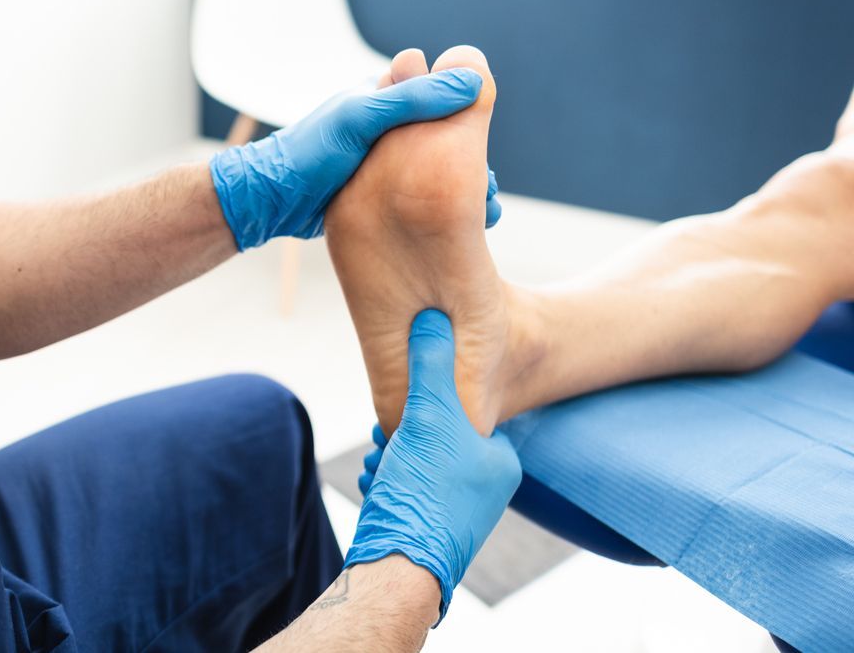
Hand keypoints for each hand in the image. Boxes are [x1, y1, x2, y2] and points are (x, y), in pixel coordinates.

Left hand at [209, 70, 501, 250]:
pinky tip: (463, 231)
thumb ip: (411, 99)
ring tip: (485, 215)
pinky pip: (423, 199)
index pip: (441, 97)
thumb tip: (471, 82)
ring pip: (439, 173)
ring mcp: (387, 163)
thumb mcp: (359, 119)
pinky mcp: (383, 195)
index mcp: (385, 98)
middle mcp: (389, 128)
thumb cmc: (310, 153)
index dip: (466, 114)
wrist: (270, 201)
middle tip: (489, 192)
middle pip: (447, 140)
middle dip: (472, 163)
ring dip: (465, 192)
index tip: (483, 137)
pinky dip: (444, 212)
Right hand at [346, 310, 521, 623]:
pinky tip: (379, 484)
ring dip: (392, 456)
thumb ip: (432, 362)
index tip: (405, 409)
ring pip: (418, 460)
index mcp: (501, 462)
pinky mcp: (433, 527)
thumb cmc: (424, 488)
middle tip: (387, 439)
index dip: (428, 403)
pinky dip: (389, 480)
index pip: (465, 408)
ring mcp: (461, 511)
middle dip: (404, 433)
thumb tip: (433, 316)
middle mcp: (488, 489)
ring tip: (382, 465)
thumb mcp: (430, 412)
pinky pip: (409, 487)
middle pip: (437, 435)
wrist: (400, 562)